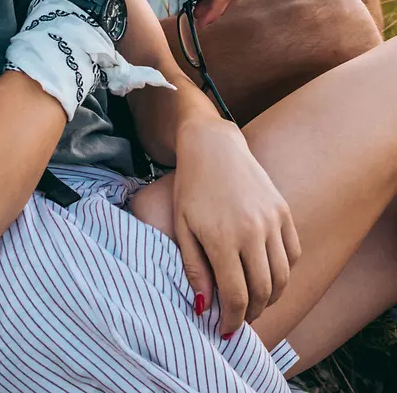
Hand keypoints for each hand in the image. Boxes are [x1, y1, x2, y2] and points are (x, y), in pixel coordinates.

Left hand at [173, 116, 300, 335]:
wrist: (212, 146)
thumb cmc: (191, 187)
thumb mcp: (182, 226)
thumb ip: (194, 268)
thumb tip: (204, 307)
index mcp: (222, 238)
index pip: (236, 296)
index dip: (232, 320)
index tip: (225, 330)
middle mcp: (252, 231)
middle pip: (262, 291)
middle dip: (252, 312)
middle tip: (240, 319)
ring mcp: (271, 220)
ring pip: (282, 277)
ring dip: (271, 297)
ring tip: (255, 302)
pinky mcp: (283, 211)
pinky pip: (292, 253)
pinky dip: (284, 271)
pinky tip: (268, 275)